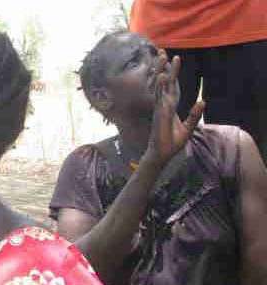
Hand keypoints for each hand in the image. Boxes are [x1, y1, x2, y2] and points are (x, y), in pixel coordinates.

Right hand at [146, 50, 204, 166]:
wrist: (162, 154)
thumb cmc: (172, 143)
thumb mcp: (188, 128)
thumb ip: (194, 114)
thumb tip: (203, 101)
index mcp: (169, 107)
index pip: (172, 86)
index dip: (173, 73)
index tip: (175, 59)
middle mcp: (163, 105)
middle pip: (165, 82)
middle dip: (164, 66)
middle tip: (163, 51)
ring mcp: (160, 108)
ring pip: (161, 85)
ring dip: (161, 71)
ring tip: (162, 57)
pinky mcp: (159, 113)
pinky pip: (160, 97)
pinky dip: (161, 86)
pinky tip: (163, 76)